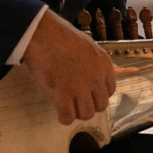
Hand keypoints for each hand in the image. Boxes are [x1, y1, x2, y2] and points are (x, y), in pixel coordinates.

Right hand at [22, 9, 115, 124]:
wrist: (42, 34)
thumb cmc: (59, 35)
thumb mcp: (86, 45)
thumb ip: (91, 61)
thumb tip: (89, 74)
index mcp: (104, 63)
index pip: (110, 90)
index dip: (98, 94)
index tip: (89, 94)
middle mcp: (96, 78)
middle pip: (101, 105)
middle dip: (89, 105)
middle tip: (77, 102)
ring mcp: (80, 88)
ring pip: (87, 114)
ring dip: (77, 113)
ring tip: (67, 106)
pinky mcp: (62, 96)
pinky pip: (68, 117)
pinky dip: (64, 118)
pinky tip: (59, 112)